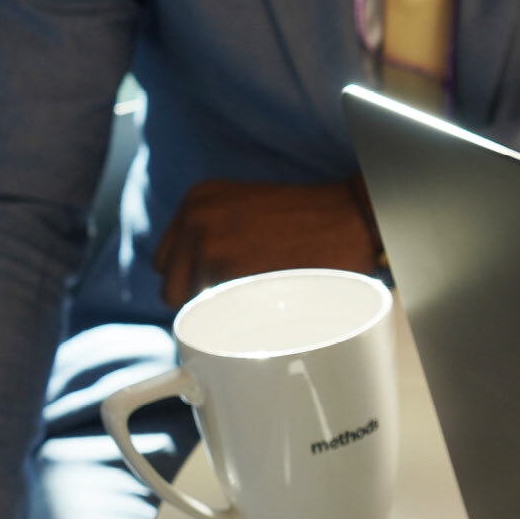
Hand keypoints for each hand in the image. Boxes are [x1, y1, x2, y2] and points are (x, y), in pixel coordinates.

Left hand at [154, 178, 382, 307]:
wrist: (354, 217)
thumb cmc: (310, 219)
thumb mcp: (245, 209)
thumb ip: (212, 233)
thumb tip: (190, 279)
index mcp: (197, 200)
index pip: (165, 262)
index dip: (193, 279)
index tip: (222, 285)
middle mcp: (195, 216)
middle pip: (171, 289)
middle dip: (201, 300)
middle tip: (242, 298)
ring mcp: (209, 243)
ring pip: (193, 307)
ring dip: (223, 310)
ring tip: (262, 294)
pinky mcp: (230, 271)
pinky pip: (215, 315)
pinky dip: (238, 318)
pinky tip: (267, 303)